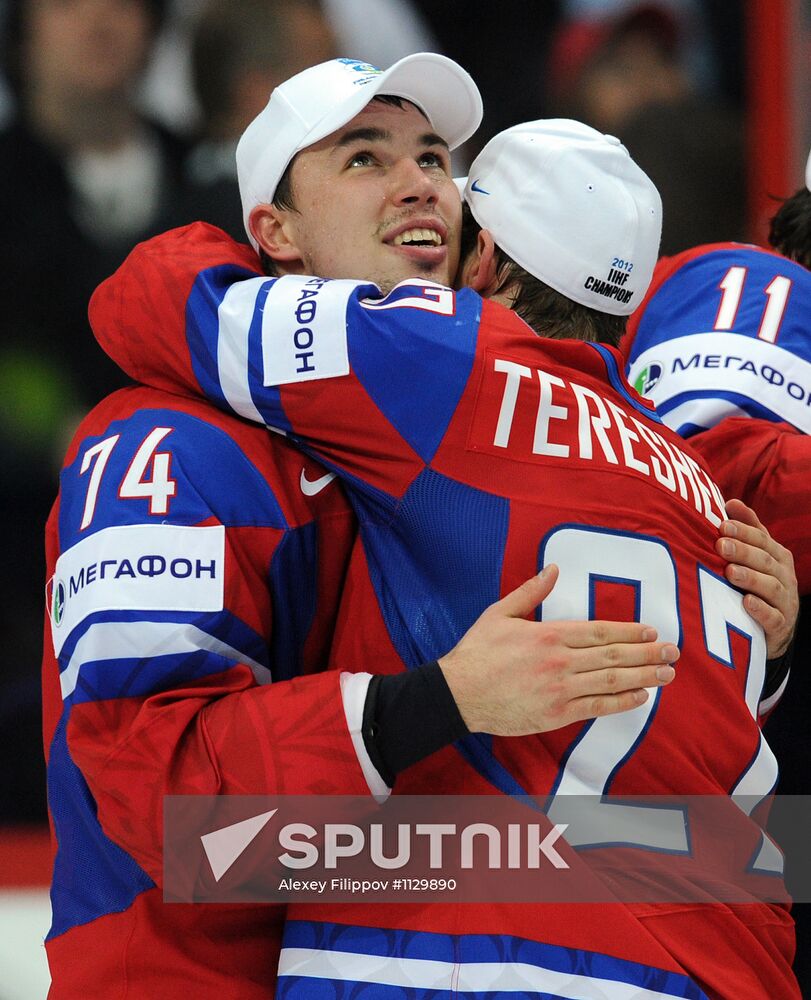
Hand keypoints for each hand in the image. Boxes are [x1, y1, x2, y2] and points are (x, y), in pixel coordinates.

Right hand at [438, 565, 677, 736]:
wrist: (457, 694)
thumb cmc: (476, 652)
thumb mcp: (499, 613)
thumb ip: (530, 592)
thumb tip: (553, 569)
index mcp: (548, 634)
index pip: (600, 631)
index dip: (629, 631)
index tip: (651, 631)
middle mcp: (560, 662)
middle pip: (613, 656)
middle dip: (647, 653)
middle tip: (673, 652)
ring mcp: (560, 689)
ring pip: (611, 681)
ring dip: (643, 677)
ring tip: (667, 674)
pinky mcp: (556, 713)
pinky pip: (597, 707)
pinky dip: (621, 702)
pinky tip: (641, 697)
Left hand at [718, 499, 797, 658]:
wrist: (773, 628)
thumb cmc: (758, 584)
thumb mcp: (755, 556)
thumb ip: (747, 530)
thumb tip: (730, 502)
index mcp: (777, 556)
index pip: (762, 539)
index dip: (744, 531)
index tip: (723, 524)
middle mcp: (785, 577)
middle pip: (765, 561)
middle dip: (743, 552)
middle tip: (721, 545)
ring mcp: (785, 602)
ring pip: (770, 587)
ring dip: (751, 578)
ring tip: (730, 572)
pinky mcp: (780, 625)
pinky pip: (773, 618)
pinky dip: (760, 610)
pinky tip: (746, 603)